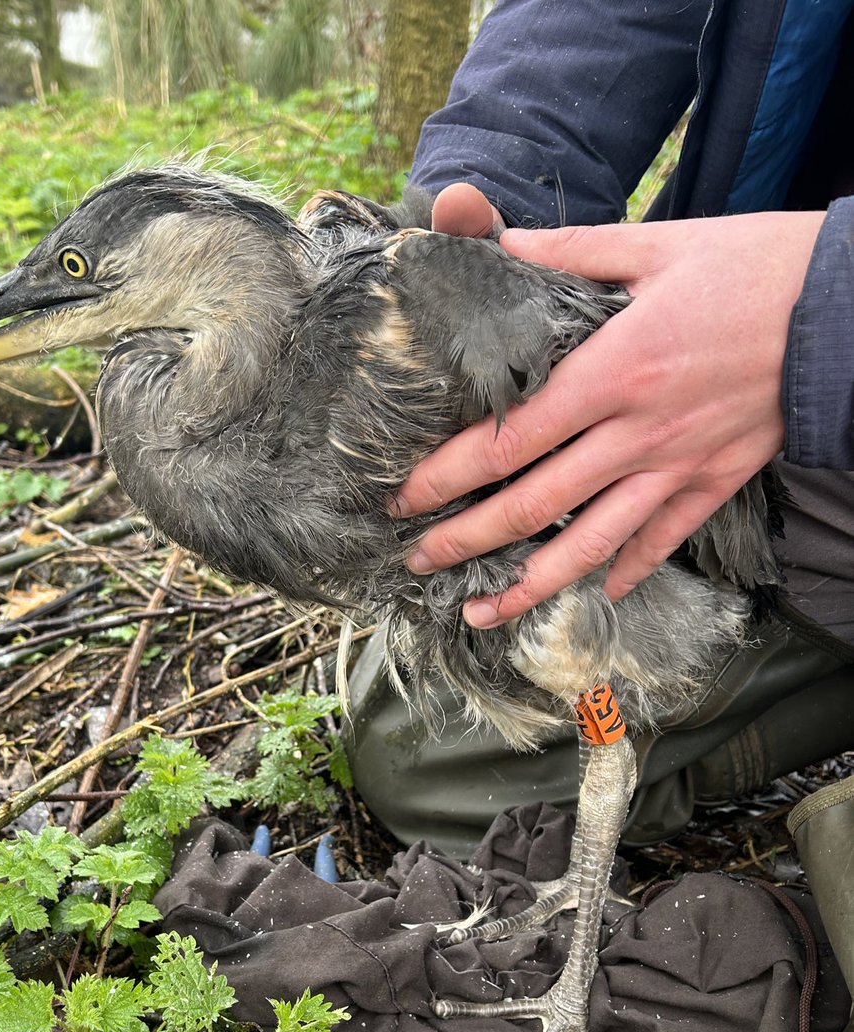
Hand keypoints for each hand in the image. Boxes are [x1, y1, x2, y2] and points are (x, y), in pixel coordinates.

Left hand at [397, 198, 824, 626]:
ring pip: (590, 543)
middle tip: (417, 561)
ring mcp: (677, 466)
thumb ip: (567, 253)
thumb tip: (492, 238)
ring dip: (530, 584)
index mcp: (612, 371)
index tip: (404, 498)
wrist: (848, 305)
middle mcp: (637, 432)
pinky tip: (597, 594)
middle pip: (534, 504)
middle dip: (466, 539)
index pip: (509, 440)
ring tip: (481, 612)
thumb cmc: (753, 267)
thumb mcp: (656, 244)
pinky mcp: (715, 482)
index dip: (448, 476)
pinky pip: (662, 540)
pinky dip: (626, 571)